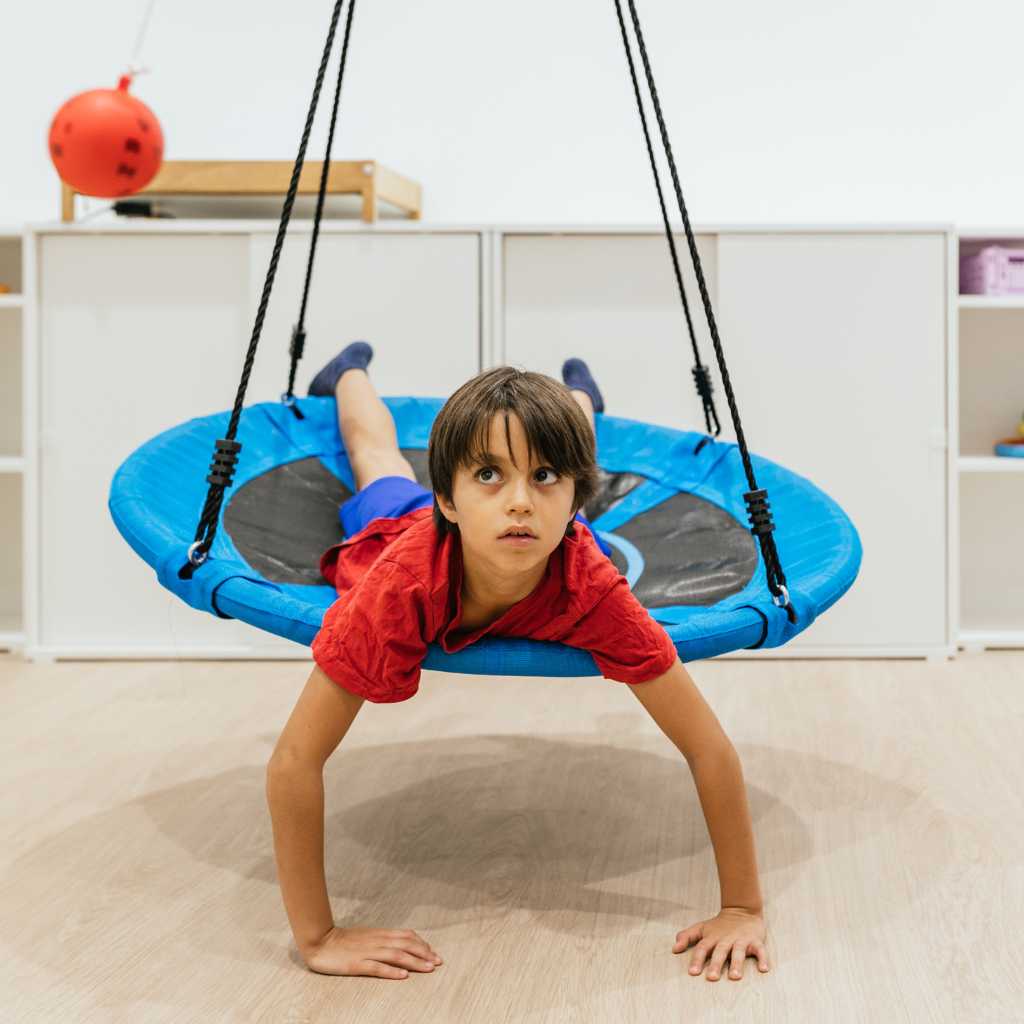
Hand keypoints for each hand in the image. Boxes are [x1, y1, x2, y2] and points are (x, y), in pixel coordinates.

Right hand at [302, 926, 442, 978]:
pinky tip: (402, 976)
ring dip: (414, 962)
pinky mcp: (357, 964)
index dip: (422, 944)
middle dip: (424, 953)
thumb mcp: (366, 936)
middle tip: (438, 962)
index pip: (406, 936)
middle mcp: (377, 941)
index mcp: (379, 934)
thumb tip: (400, 944)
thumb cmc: (343, 940)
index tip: (433, 953)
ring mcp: (367, 952)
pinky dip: (391, 971)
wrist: (320, 940)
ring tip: (428, 968)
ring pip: (396, 955)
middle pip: (405, 945)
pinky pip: (377, 967)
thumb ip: (382, 939)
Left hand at [673, 907, 769, 980]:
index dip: (697, 959)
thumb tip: (674, 949)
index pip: (702, 948)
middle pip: (719, 952)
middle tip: (712, 977)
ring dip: (737, 963)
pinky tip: (763, 969)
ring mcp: (741, 940)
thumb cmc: (719, 926)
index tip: (693, 972)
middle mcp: (725, 939)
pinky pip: (760, 950)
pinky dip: (762, 958)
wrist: (741, 910)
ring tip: (735, 976)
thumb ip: (687, 937)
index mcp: (712, 938)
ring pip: (738, 952)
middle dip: (715, 964)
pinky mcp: (755, 941)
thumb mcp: (701, 929)